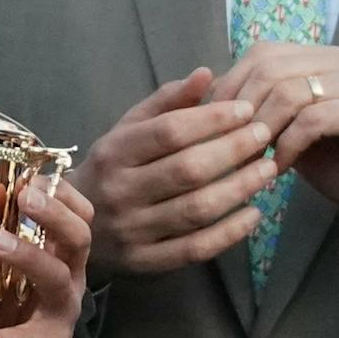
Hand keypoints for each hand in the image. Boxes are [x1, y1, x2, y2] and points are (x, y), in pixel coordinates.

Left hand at [0, 177, 94, 337]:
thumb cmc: (23, 318)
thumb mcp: (12, 276)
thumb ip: (2, 240)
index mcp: (64, 260)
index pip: (80, 218)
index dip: (64, 195)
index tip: (35, 176)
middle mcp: (71, 282)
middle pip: (78, 239)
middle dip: (53, 215)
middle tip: (24, 197)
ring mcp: (62, 315)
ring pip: (57, 279)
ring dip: (28, 256)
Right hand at [75, 69, 278, 279]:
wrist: (69, 228)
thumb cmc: (111, 170)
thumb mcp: (126, 130)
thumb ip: (166, 102)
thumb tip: (206, 74)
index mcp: (114, 152)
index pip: (169, 132)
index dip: (212, 119)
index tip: (247, 109)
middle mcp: (120, 192)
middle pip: (187, 169)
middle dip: (233, 149)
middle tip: (265, 134)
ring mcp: (133, 230)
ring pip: (196, 209)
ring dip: (239, 188)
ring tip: (269, 169)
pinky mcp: (146, 262)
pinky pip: (195, 249)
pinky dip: (230, 233)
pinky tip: (255, 214)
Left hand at [210, 43, 338, 261]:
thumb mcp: (293, 137)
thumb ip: (265, 116)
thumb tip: (213, 111)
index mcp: (323, 59)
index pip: (262, 55)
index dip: (230, 88)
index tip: (209, 128)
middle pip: (270, 67)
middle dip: (240, 110)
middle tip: (225, 148)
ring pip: (290, 91)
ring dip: (261, 130)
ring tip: (249, 161)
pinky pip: (314, 119)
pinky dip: (287, 145)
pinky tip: (277, 169)